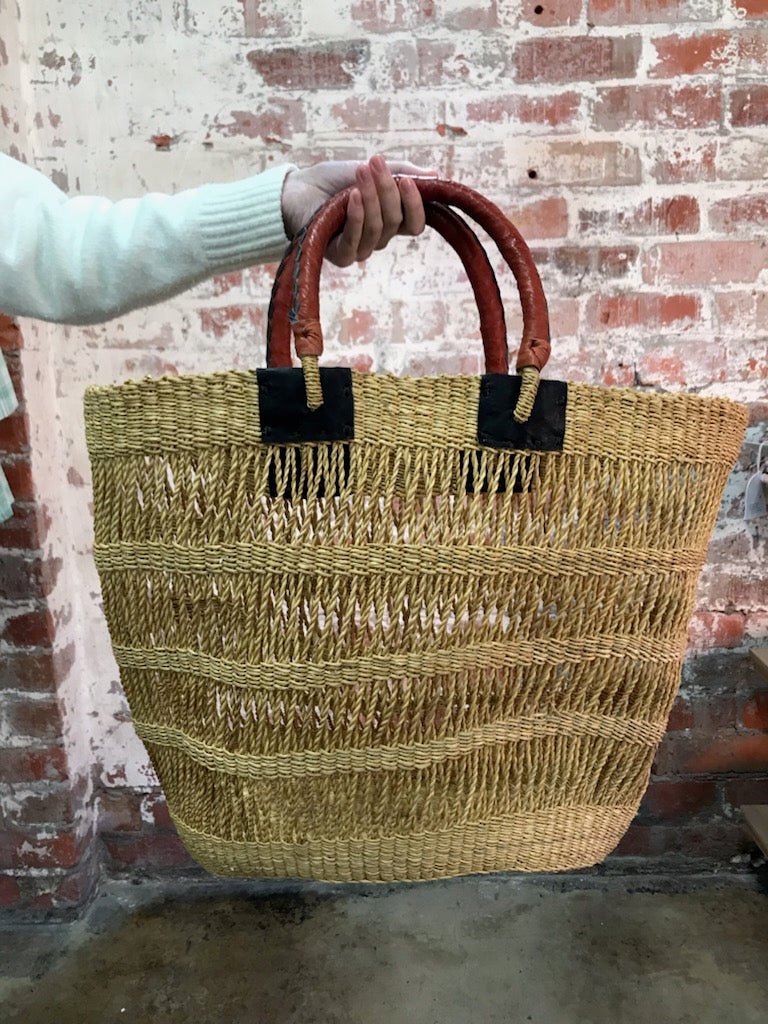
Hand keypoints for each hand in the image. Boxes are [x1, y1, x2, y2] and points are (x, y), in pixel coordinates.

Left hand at [281, 156, 436, 266]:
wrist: (295, 189)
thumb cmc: (331, 180)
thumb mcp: (370, 169)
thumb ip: (401, 172)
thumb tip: (434, 174)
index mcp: (389, 221)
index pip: (415, 224)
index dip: (416, 205)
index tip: (408, 180)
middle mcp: (378, 238)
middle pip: (396, 221)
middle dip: (387, 189)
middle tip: (373, 162)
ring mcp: (360, 249)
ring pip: (378, 228)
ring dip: (371, 196)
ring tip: (358, 172)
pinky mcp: (341, 256)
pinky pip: (357, 241)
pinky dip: (357, 216)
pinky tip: (352, 196)